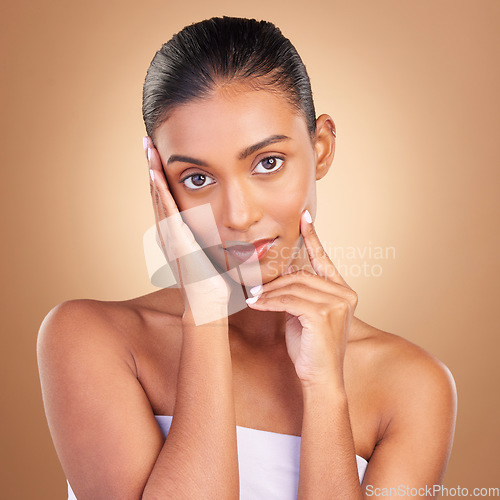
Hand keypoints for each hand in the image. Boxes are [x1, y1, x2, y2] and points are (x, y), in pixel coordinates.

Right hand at [146, 137, 230, 324]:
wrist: (209, 307)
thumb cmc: (216, 285)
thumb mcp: (214, 256)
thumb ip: (215, 240)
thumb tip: (230, 230)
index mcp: (178, 235)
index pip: (168, 200)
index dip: (162, 177)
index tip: (160, 155)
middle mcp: (170, 234)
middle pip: (158, 194)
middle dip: (153, 167)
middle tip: (148, 141)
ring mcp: (171, 238)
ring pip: (159, 198)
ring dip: (153, 172)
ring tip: (148, 148)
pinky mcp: (177, 242)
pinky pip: (167, 212)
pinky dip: (160, 192)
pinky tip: (155, 173)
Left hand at [246, 210, 357, 388]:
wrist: (321, 379)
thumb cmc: (312, 348)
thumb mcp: (305, 314)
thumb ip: (299, 293)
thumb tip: (279, 277)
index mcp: (343, 291)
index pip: (324, 259)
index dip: (312, 237)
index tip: (304, 218)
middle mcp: (344, 294)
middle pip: (300, 275)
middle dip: (274, 283)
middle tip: (256, 289)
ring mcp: (336, 303)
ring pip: (292, 287)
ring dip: (269, 293)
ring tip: (254, 299)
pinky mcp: (323, 314)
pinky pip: (287, 300)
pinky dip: (268, 302)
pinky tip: (255, 304)